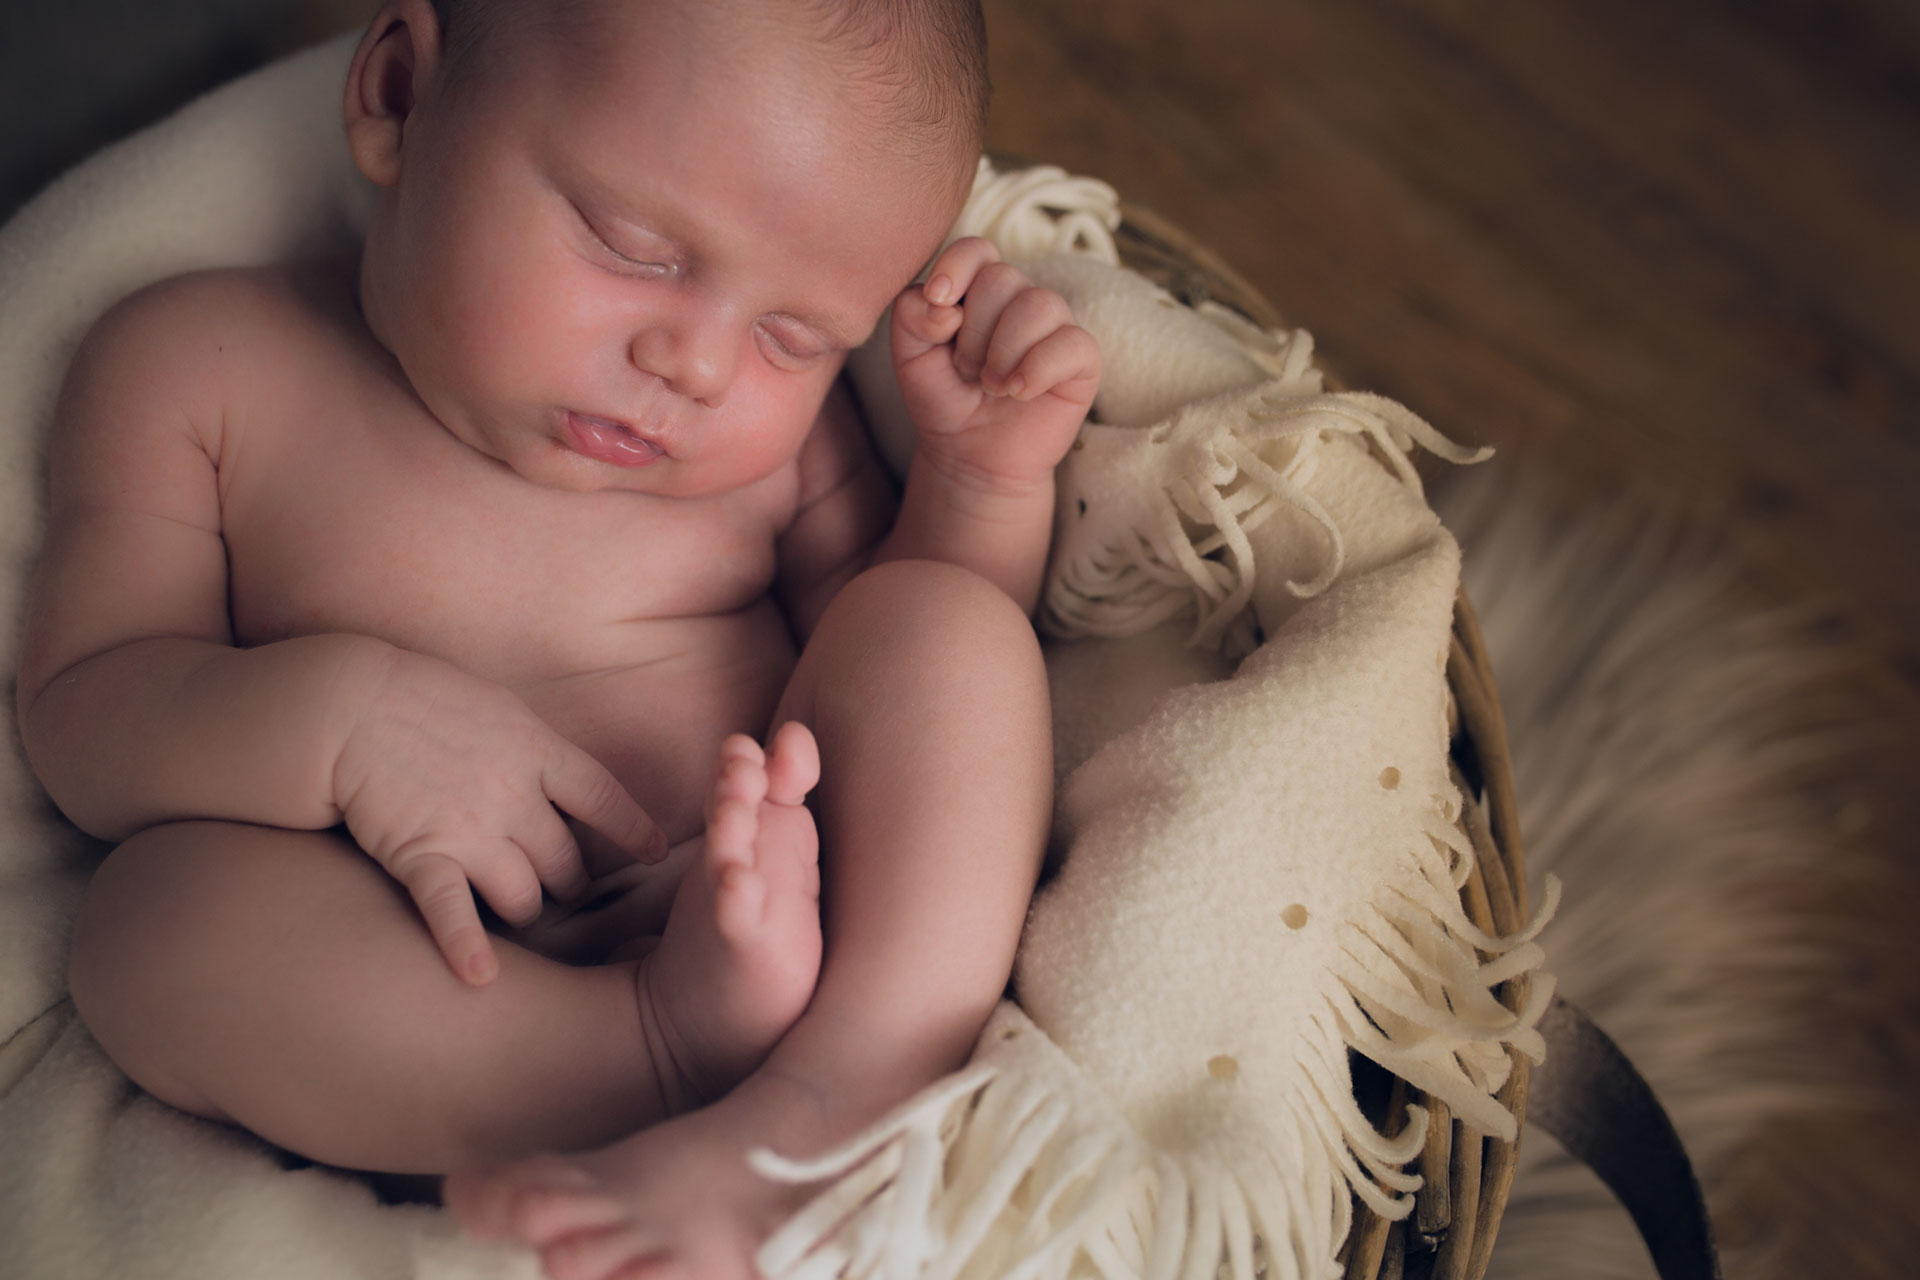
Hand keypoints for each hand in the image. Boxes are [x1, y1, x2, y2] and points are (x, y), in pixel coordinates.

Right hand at [331, 647, 666, 984]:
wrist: (347, 703)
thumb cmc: (420, 697)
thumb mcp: (497, 708)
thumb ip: (531, 747)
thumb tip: (557, 771)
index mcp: (537, 751)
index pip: (603, 797)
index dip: (633, 829)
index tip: (656, 851)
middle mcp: (514, 797)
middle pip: (565, 860)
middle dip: (570, 882)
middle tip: (565, 889)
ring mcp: (470, 830)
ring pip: (523, 896)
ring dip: (526, 908)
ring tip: (521, 910)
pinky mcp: (423, 856)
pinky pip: (454, 912)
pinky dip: (468, 948)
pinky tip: (482, 978)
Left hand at [891, 237, 1100, 491]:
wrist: (968, 454)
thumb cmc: (943, 397)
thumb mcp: (908, 355)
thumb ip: (911, 315)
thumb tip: (945, 304)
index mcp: (978, 289)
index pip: (976, 249)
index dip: (957, 267)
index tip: (938, 300)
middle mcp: (1020, 298)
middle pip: (1003, 278)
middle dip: (974, 332)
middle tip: (966, 370)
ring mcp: (1055, 326)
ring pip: (1039, 304)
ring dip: (1004, 352)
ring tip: (991, 386)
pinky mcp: (1082, 358)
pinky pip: (1070, 343)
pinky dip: (1037, 369)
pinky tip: (1019, 393)